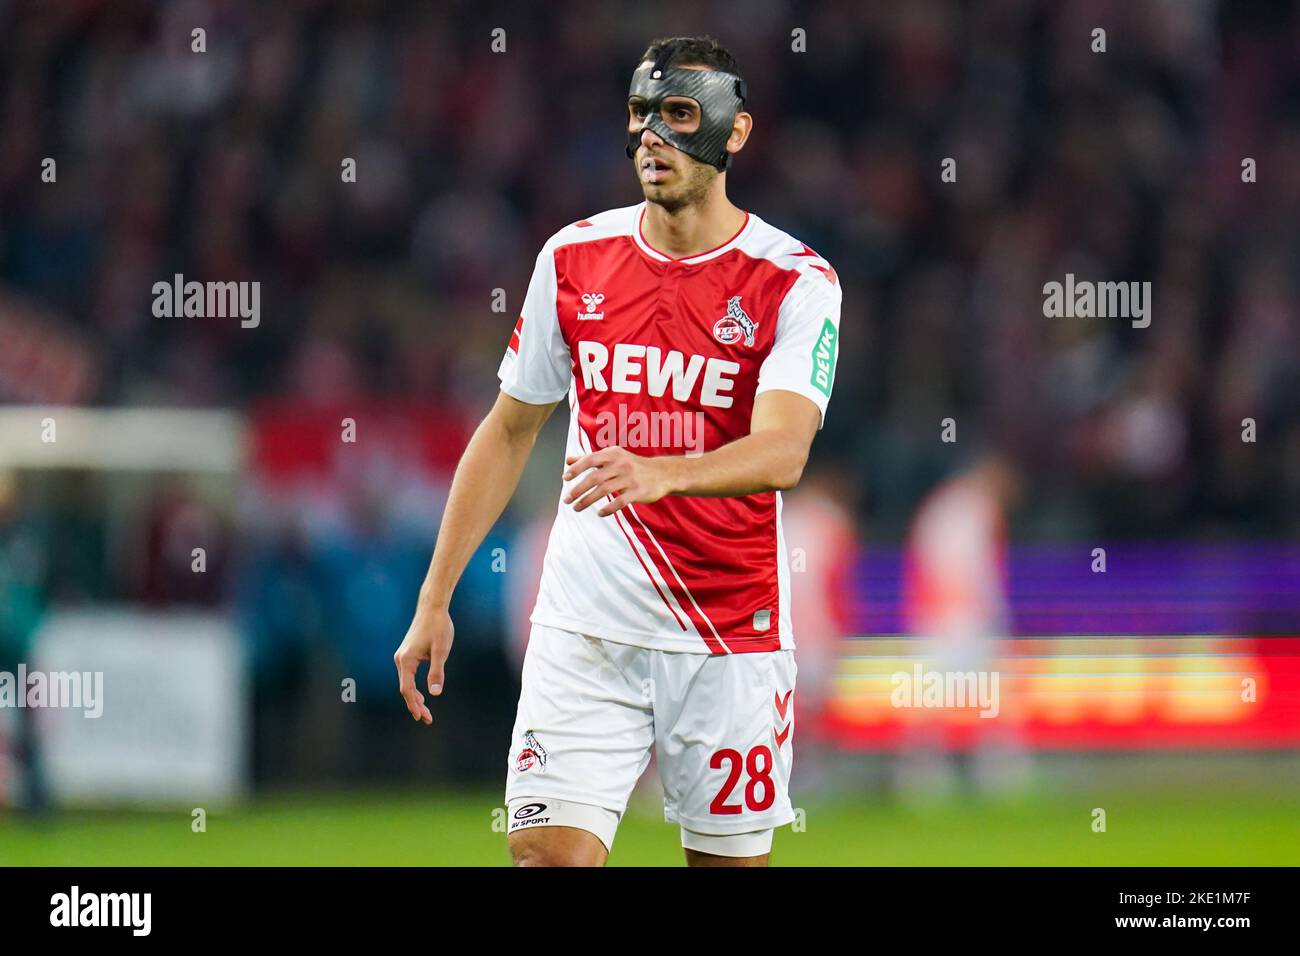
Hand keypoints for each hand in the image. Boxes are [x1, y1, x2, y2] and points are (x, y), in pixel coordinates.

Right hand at [394, 604, 453, 724]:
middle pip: (405, 688)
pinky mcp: (407, 654)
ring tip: (425, 712)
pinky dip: (414, 688)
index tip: (421, 717)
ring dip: (415, 698)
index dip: (414, 704)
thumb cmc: (438, 626)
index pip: (407, 689)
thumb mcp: (441, 650)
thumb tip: (435, 694)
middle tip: (427, 719)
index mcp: (406, 660)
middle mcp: (400, 659)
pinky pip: (408, 676)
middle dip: (415, 705)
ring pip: (406, 683)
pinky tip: (421, 696)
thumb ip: (437, 671)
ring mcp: (402, 656)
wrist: (432, 608)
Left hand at [563, 447, 675, 517]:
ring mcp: (630, 478)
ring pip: (604, 490)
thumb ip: (590, 459)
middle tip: (567, 499)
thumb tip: (568, 460)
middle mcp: (621, 464)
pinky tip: (599, 513)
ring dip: (588, 500)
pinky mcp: (638, 492)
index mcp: (613, 454)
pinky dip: (608, 508)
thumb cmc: (633, 465)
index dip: (576, 469)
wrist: (663, 473)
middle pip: (595, 477)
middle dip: (578, 489)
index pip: (590, 459)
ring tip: (577, 508)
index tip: (565, 478)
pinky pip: (620, 501)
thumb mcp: (613, 457)